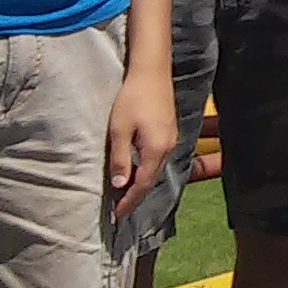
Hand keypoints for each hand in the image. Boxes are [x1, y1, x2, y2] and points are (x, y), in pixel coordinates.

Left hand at [105, 73, 177, 222]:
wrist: (152, 72)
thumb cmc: (132, 98)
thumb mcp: (119, 130)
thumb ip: (121, 159)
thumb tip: (120, 185)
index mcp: (155, 150)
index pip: (142, 185)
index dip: (129, 201)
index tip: (116, 216)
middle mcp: (167, 148)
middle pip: (151, 180)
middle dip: (135, 196)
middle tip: (119, 210)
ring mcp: (170, 139)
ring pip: (155, 169)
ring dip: (141, 183)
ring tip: (126, 194)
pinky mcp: (168, 131)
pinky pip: (158, 159)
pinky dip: (146, 170)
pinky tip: (137, 170)